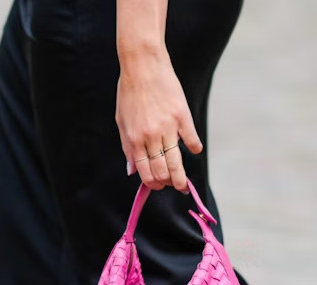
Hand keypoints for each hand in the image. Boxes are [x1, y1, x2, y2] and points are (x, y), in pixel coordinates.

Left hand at [116, 49, 201, 191]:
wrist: (144, 65)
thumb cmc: (130, 92)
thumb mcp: (121, 120)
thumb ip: (127, 147)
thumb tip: (131, 171)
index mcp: (134, 139)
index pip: (144, 171)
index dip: (151, 183)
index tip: (157, 186)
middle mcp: (150, 136)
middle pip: (161, 171)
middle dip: (167, 183)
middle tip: (172, 185)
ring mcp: (168, 127)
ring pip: (176, 161)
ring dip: (180, 177)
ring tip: (183, 185)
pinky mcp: (182, 116)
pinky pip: (191, 139)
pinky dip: (194, 147)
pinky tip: (194, 149)